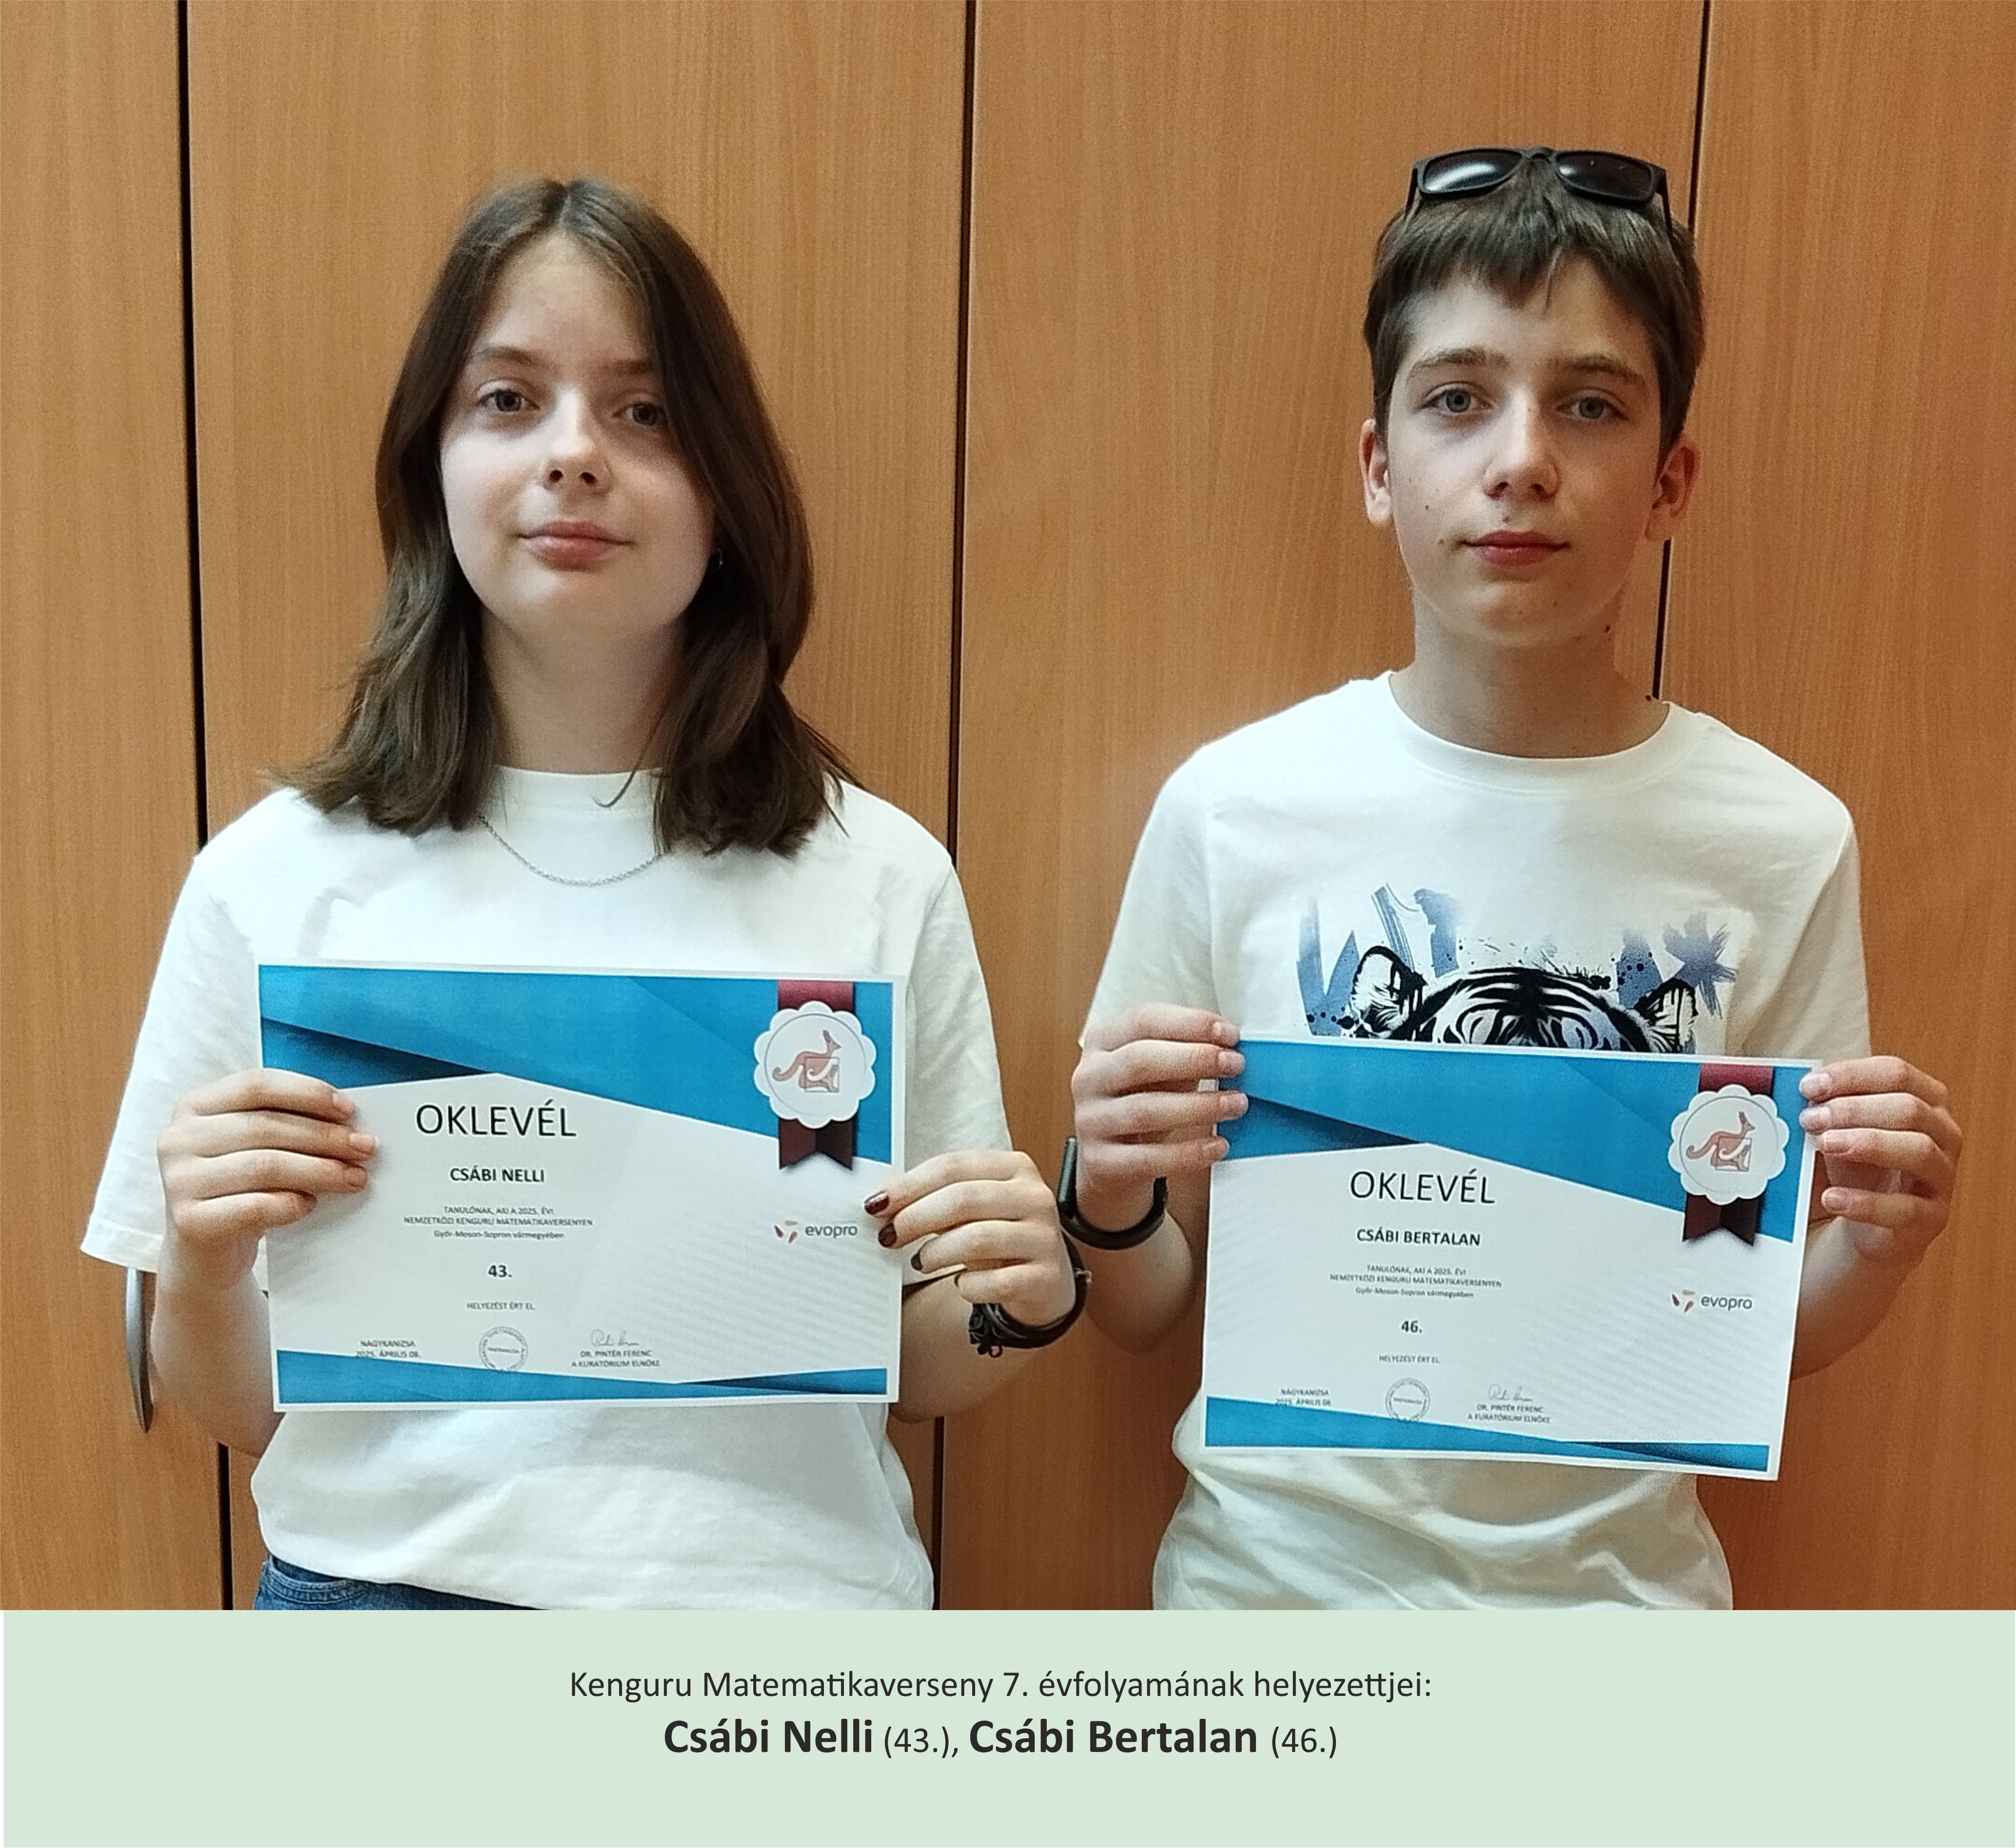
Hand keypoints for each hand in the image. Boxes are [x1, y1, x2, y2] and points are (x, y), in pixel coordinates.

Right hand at [157, 1070, 375, 1285]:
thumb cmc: (238, 1189)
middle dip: (324, 1136)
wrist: (203, 1252)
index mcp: (195, 1106)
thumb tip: (350, 1124)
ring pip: (263, 1165)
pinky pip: (253, 1207)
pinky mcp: (188, 1220)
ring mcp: (178, 1180)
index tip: (349, 1110)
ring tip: (354, 1178)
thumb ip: (286, 1125)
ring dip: (319, 1170)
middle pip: (265, 1126)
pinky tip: (310, 1204)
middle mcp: (178, 1138)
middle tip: (365, 1147)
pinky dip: (290, 1204)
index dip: (307, 1093)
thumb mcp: (254, 1147)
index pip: (256, 1084)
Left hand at [869, 1150, 1077, 1327]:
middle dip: (916, 1218)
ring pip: (977, 1239)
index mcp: (1014, 1167)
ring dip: (936, 1253)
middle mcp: (1033, 1197)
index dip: (909, 1185)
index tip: (878, 1203)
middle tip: (890, 1235)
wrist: (1043, 1279)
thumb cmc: (998, 1234)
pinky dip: (967, 1286)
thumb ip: (935, 1198)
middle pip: (963, 1199)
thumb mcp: (972, 1209)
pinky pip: (994, 1283)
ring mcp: (1043, 1238)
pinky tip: (960, 1284)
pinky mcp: (1044, 1278)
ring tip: (921, 1261)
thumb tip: (883, 1203)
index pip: (954, 1166)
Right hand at [1070, 1004, 1245, 1227]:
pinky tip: (1216, 1146)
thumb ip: (1185, 1053)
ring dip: (1199, 1106)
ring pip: (1145, 1110)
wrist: (1109, 1161)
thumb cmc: (1140, 1102)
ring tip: (1235, 1104)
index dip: (1190, 1024)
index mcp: (1102, 1042)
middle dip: (1195, 1059)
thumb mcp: (1157, 1070)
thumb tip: (1229, 1048)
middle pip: (1140, 1060)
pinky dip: (1188, 1153)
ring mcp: (1090, 1120)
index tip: (1229, 1034)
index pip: (1143, 1021)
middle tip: (1235, 1065)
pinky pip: (1147, 1158)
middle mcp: (1089, 1077)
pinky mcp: (1099, 1162)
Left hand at [1800, 1056, 1961, 1266]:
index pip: (1896, 1073)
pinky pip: (1908, 1209)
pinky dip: (1867, 1203)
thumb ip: (1826, 1109)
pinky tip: (1832, 1198)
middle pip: (1910, 1108)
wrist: (1862, 1227)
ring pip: (1920, 1151)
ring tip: (1824, 1145)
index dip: (1852, 1075)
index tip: (1809, 1086)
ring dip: (1868, 1144)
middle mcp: (1944, 1134)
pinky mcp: (1933, 1219)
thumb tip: (1800, 1088)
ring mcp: (1943, 1178)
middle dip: (1854, 1110)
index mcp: (1924, 1100)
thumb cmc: (1852, 1168)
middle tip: (1809, 1119)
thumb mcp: (1837, 1131)